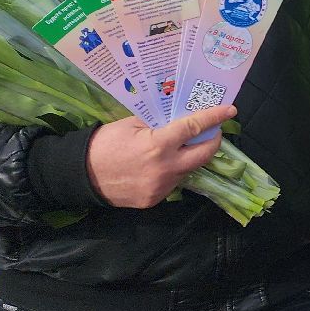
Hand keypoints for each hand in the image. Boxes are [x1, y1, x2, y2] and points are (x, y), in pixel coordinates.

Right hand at [87, 105, 236, 208]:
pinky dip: (173, 170)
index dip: (214, 118)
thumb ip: (158, 122)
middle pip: (204, 154)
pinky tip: (161, 164)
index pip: (194, 128)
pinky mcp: (155, 199)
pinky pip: (173, 182)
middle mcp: (165, 168)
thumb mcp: (130, 124)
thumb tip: (180, 117)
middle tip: (212, 131)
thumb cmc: (103, 144)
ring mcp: (161, 187)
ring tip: (183, 146)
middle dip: (213, 140)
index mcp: (158, 145)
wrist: (79, 176)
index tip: (229, 111)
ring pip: (189, 169)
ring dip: (190, 156)